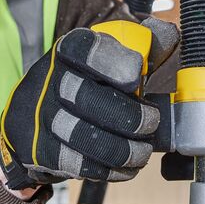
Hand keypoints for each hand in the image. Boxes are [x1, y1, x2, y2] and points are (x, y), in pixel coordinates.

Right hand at [0, 17, 178, 188]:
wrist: (36, 121)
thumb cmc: (89, 85)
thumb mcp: (113, 59)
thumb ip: (144, 45)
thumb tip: (168, 34)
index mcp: (69, 51)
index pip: (85, 49)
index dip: (113, 62)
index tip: (137, 74)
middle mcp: (50, 81)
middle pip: (86, 98)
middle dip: (128, 116)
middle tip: (151, 122)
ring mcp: (41, 117)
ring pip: (82, 136)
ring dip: (123, 149)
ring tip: (142, 151)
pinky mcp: (41, 150)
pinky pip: (77, 164)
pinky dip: (109, 169)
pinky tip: (126, 167)